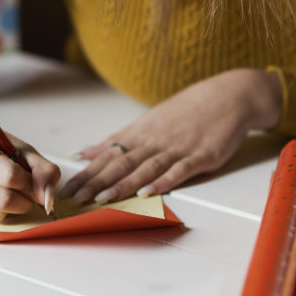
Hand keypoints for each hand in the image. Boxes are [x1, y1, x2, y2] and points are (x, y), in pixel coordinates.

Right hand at [0, 107, 60, 219]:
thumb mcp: (21, 150)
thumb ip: (42, 170)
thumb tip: (47, 197)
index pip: (9, 175)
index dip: (28, 184)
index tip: (31, 182)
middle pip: (3, 198)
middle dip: (23, 200)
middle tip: (27, 193)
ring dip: (12, 208)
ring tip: (12, 193)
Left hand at [59, 68, 282, 203]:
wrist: (229, 96)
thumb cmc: (187, 111)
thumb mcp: (148, 121)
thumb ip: (117, 140)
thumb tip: (85, 153)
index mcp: (140, 133)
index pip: (107, 156)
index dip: (87, 174)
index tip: (66, 189)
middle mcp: (155, 140)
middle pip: (121, 163)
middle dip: (96, 182)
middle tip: (75, 199)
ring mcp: (178, 148)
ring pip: (145, 168)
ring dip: (123, 184)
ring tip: (103, 199)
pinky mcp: (201, 156)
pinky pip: (179, 171)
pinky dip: (163, 181)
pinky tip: (148, 192)